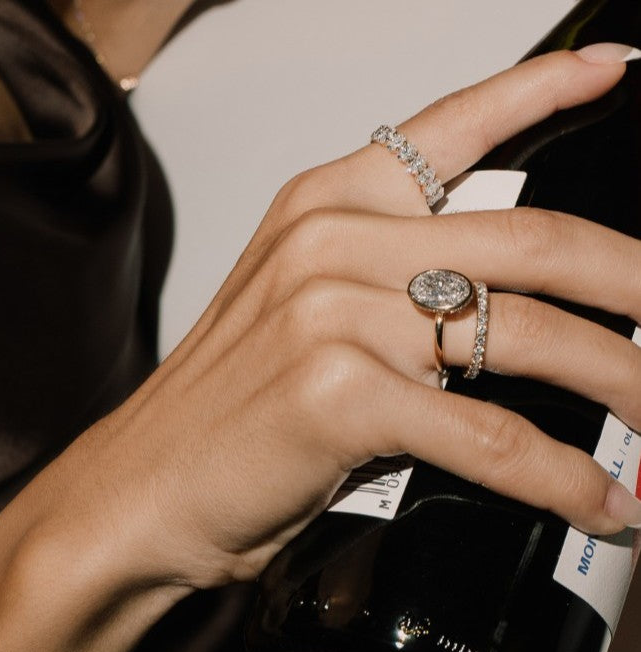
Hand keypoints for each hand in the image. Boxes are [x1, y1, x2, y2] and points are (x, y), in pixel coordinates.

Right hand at [49, 49, 640, 593]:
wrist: (140, 492)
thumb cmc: (218, 419)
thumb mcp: (295, 321)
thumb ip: (381, 293)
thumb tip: (484, 317)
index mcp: (324, 209)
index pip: (450, 129)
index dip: (542, 94)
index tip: (612, 72)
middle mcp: (334, 243)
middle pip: (531, 240)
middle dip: (630, 285)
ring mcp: (337, 313)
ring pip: (525, 337)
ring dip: (618, 385)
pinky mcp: (341, 394)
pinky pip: (486, 434)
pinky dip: (556, 476)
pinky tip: (593, 498)